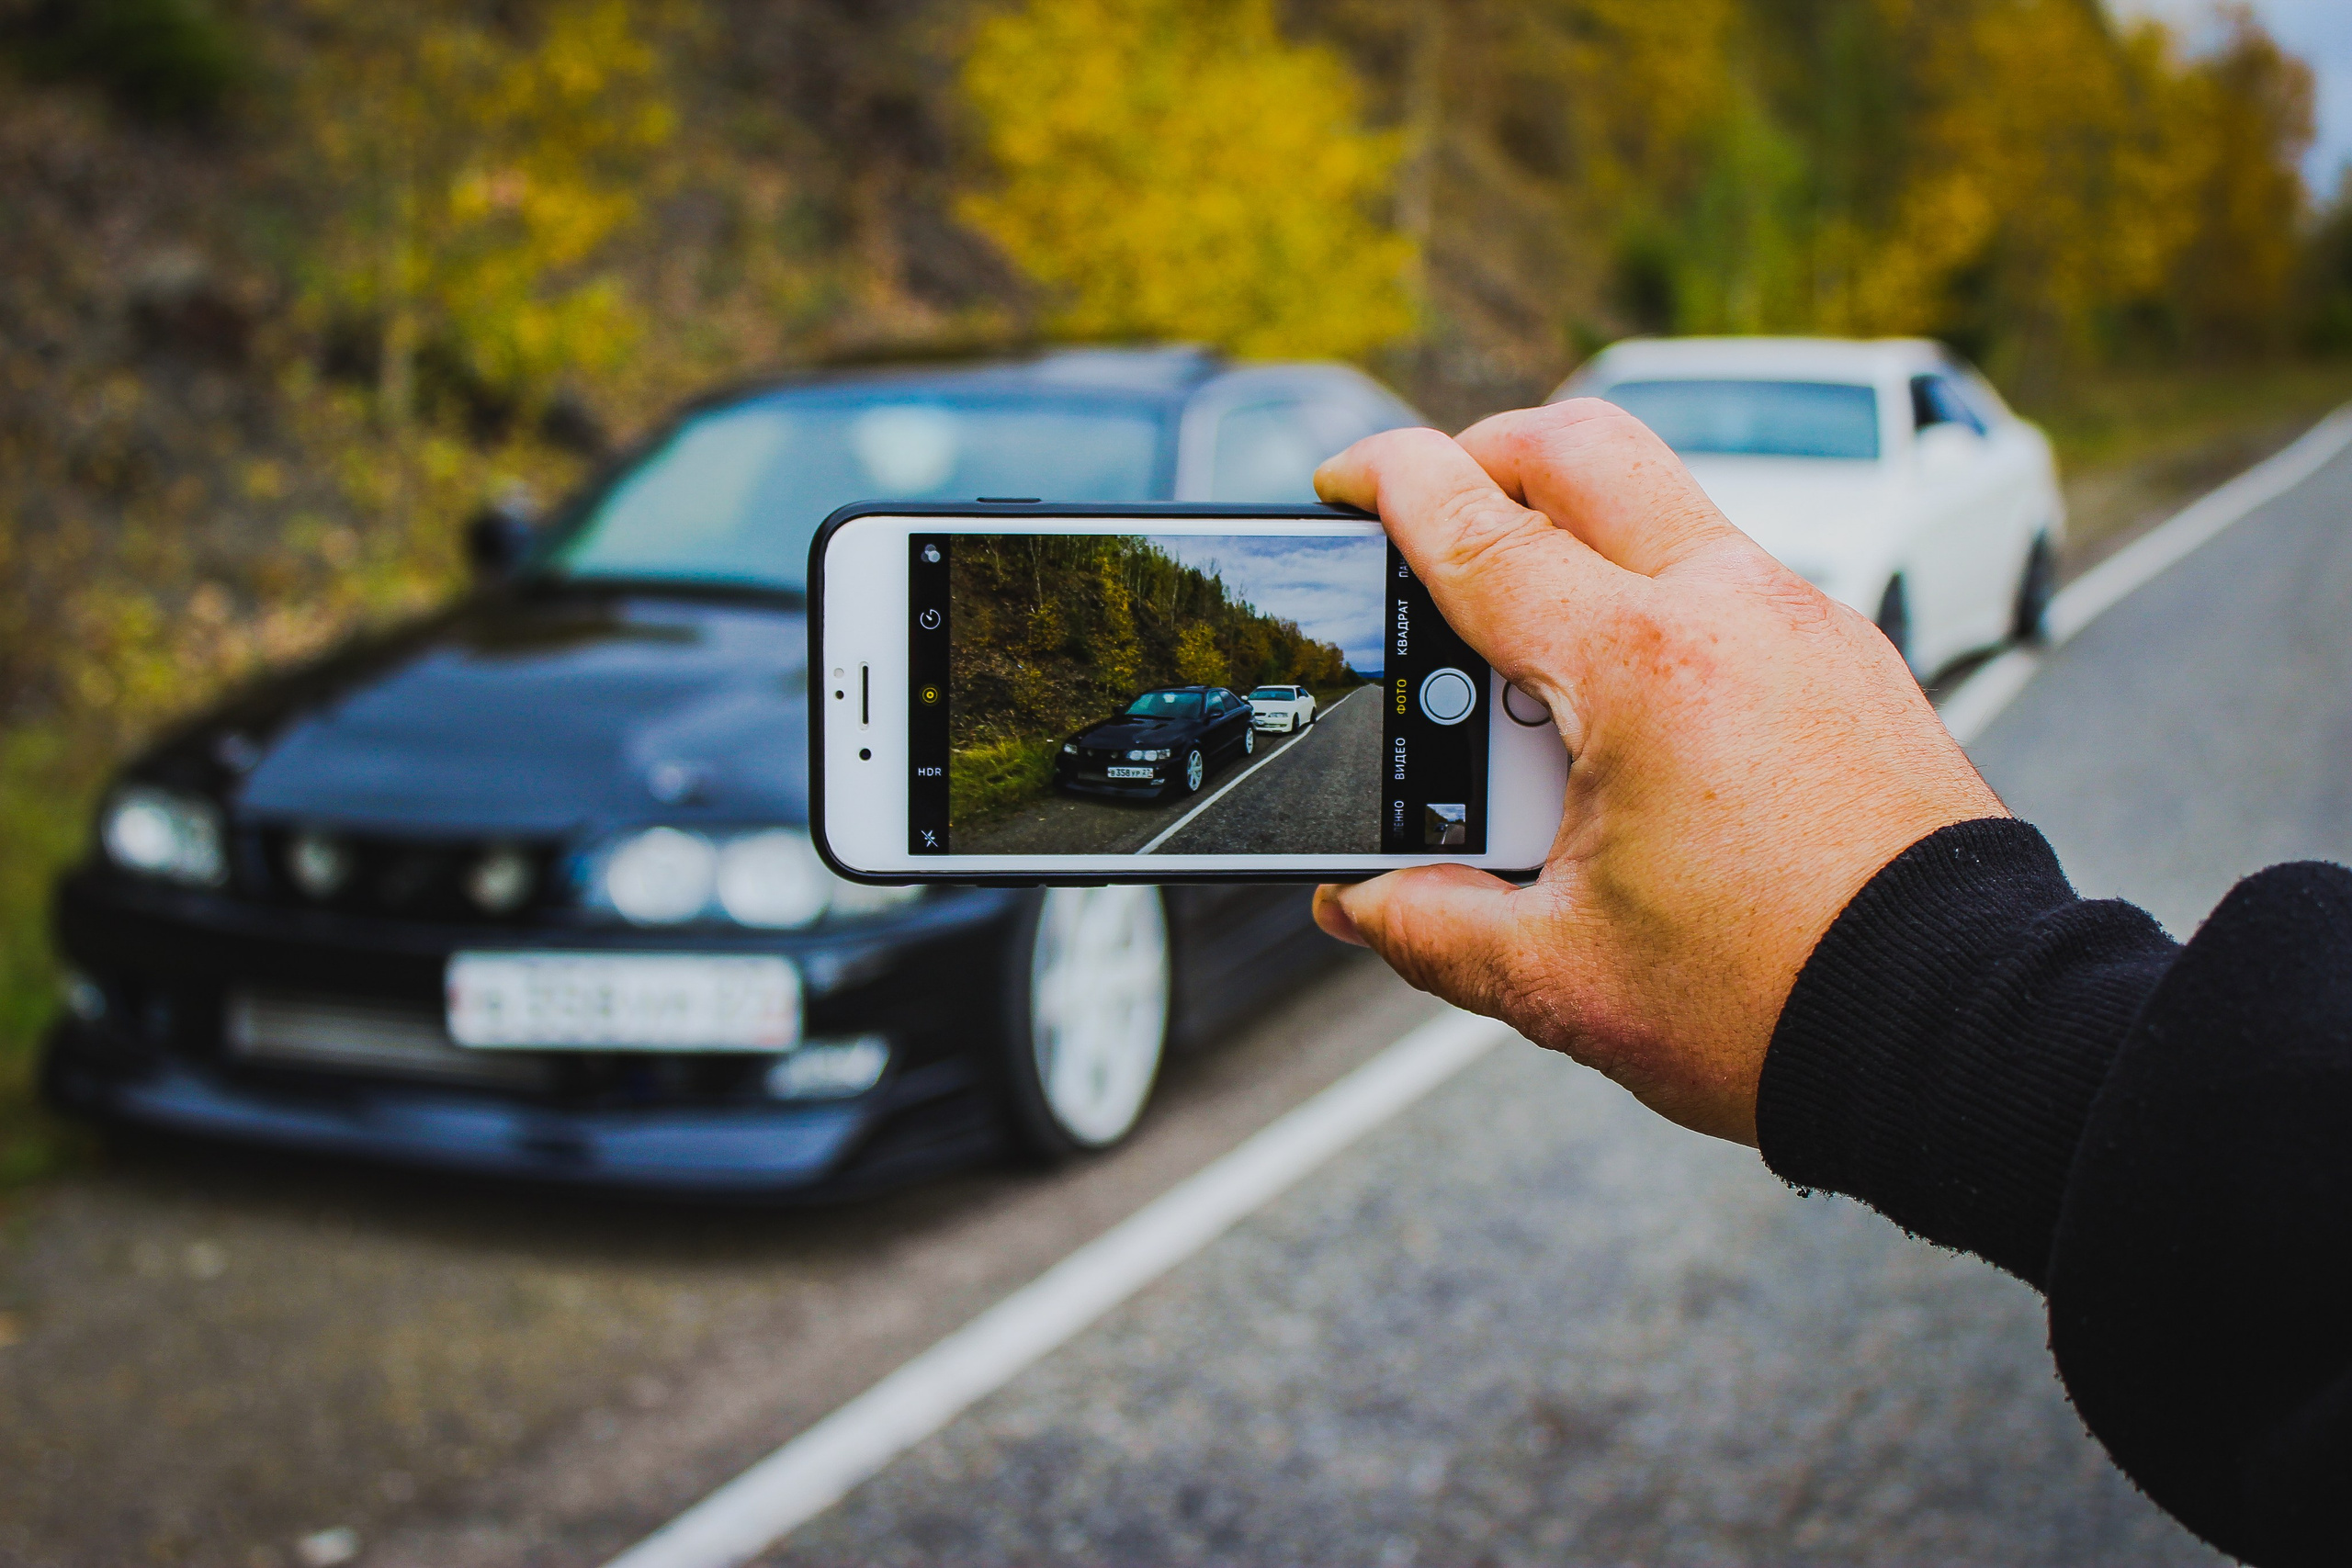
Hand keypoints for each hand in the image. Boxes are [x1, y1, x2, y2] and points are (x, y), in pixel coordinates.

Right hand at [1312, 402, 2005, 1143]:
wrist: (1969, 1033)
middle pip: (1587, 450)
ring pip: (1668, 513)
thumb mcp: (1564, 977)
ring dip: (1579, 543)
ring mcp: (1811, 625)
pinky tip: (1630, 718)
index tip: (1341, 473)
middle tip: (1432, 505)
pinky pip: (1732, 586)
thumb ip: (1431, 928)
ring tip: (1526, 671)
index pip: (1479, 533)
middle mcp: (1735, 611)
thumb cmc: (1779, 1002)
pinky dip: (1657, 607)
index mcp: (1644, 670)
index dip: (1389, 483)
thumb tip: (1360, 905)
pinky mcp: (1858, 663)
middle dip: (1488, 451)